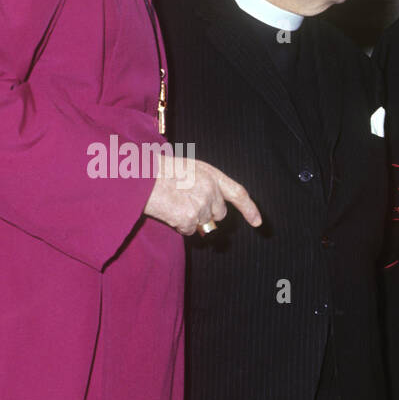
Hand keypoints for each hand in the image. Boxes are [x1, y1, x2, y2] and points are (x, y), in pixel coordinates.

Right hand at [143, 155, 261, 235]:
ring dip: (190, 219)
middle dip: (206, 214)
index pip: (238, 193)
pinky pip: (188, 230)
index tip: (258, 222)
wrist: (140, 175)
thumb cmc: (159, 171)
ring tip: (173, 202)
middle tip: (184, 202)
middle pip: (219, 214)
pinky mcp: (190, 217)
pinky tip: (168, 210)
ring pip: (203, 224)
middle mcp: (211, 189)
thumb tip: (214, 208)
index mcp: (212, 174)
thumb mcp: (189, 169)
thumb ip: (206, 184)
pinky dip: (178, 225)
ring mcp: (201, 204)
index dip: (249, 209)